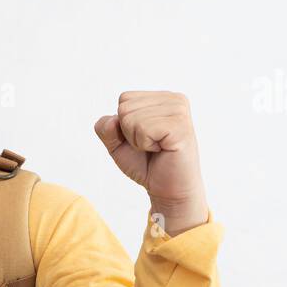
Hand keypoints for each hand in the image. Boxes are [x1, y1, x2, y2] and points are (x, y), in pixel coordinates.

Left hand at [94, 91, 208, 235]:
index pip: (124, 99)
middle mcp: (174, 99)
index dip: (124, 125)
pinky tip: (162, 150)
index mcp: (162, 98)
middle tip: (151, 146)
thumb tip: (112, 120)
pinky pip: (143, 129)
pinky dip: (146, 145)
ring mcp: (179, 111)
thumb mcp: (116, 144)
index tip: (143, 138)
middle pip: (125, 107)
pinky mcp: (181, 126)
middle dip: (129, 133)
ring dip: (138, 140)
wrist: (167, 189)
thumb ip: (105, 128)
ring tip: (157, 148)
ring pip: (131, 118)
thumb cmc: (146, 164)